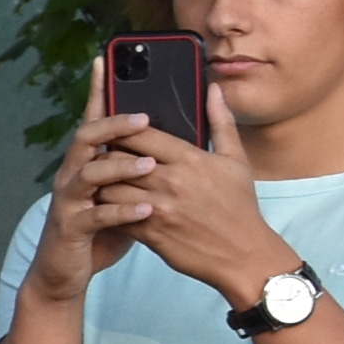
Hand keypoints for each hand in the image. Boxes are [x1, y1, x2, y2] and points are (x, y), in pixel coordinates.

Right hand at [18, 59, 154, 309]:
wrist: (63, 271)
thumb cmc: (99, 230)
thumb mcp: (123, 194)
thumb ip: (141, 169)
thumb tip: (173, 144)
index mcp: (87, 162)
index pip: (92, 119)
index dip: (96, 90)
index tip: (103, 61)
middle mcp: (72, 174)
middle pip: (85, 136)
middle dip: (114, 125)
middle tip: (145, 118)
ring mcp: (68, 200)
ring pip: (88, 172)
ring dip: (120, 166)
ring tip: (150, 165)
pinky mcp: (71, 227)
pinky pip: (96, 215)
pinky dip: (123, 210)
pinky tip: (147, 210)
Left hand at [107, 82, 300, 303]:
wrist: (244, 256)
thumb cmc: (240, 206)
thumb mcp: (236, 161)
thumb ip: (221, 122)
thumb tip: (213, 88)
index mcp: (190, 159)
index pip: (140, 134)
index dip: (121, 129)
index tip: (115, 129)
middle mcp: (171, 182)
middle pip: (118, 158)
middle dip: (106, 155)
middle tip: (100, 154)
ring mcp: (158, 209)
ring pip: (109, 188)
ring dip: (101, 184)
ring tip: (99, 180)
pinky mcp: (150, 233)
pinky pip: (115, 216)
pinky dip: (107, 210)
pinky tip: (105, 206)